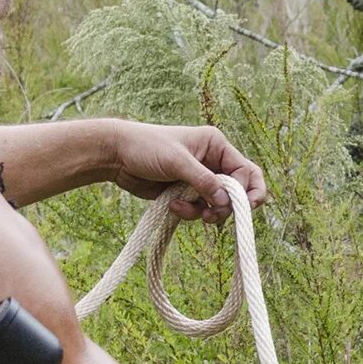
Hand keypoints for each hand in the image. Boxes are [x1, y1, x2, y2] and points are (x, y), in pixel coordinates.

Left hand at [101, 120, 266, 222]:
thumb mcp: (177, 161)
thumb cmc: (146, 147)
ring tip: (186, 211)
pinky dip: (190, 213)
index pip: (245, 171)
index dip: (244, 191)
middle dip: (227, 206)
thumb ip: (204, 181)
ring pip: (219, 204)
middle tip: (212, 217)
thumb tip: (227, 202)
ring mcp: (201, 179)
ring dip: (205, 212)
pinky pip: (200, 209)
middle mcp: (213, 162)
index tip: (234, 206)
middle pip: (238, 191)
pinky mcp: (188, 193)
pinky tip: (173, 207)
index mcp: (216, 146)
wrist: (117, 156)